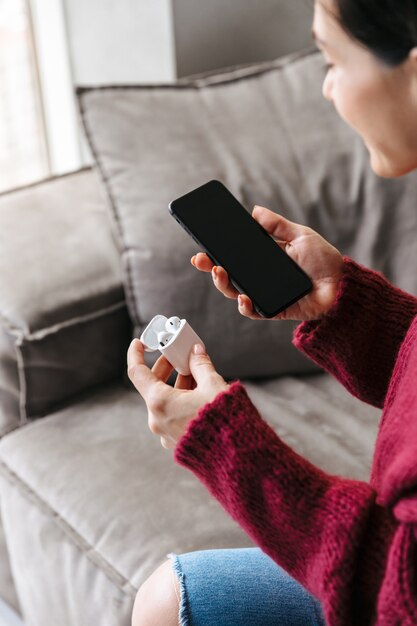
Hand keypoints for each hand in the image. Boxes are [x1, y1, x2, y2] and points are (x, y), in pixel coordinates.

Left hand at [127, 339, 228, 448]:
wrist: (236, 456)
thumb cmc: (223, 420)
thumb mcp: (213, 385)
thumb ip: (201, 365)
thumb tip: (196, 353)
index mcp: (160, 403)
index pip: (137, 373)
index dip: (136, 355)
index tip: (139, 343)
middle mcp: (157, 420)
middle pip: (153, 386)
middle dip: (166, 368)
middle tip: (179, 356)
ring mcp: (165, 433)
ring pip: (165, 401)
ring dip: (178, 385)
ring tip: (197, 373)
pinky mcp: (176, 442)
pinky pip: (173, 416)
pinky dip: (182, 401)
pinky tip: (199, 394)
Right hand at [191, 205, 343, 321]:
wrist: (343, 285)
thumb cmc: (324, 260)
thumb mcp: (300, 235)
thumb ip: (277, 224)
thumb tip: (254, 211)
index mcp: (264, 259)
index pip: (234, 256)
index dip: (216, 253)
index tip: (202, 246)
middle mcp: (260, 278)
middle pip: (228, 275)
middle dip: (210, 268)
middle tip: (200, 260)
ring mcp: (265, 295)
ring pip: (235, 293)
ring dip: (223, 284)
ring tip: (219, 273)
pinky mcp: (274, 310)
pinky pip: (254, 312)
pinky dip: (246, 306)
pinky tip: (243, 298)